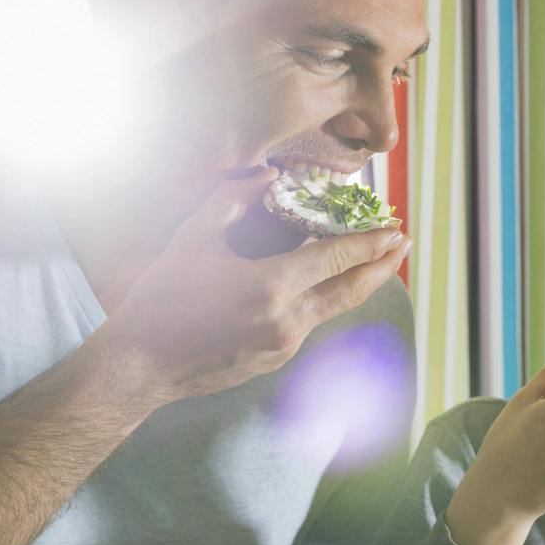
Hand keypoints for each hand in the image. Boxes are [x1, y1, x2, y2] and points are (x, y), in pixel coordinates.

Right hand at [94, 170, 409, 403]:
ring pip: (335, 309)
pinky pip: (311, 322)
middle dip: (383, 265)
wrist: (140, 366)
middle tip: (403, 242)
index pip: (337, 259)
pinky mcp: (274, 361)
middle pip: (352, 290)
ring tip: (375, 261)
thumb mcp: (193, 238)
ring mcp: (283, 346)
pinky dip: (327, 299)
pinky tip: (325, 284)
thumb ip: (232, 200)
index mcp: (271, 288)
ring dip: (359, 283)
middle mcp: (287, 322)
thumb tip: (264, 178)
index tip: (393, 227)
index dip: (370, 241)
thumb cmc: (161, 298)